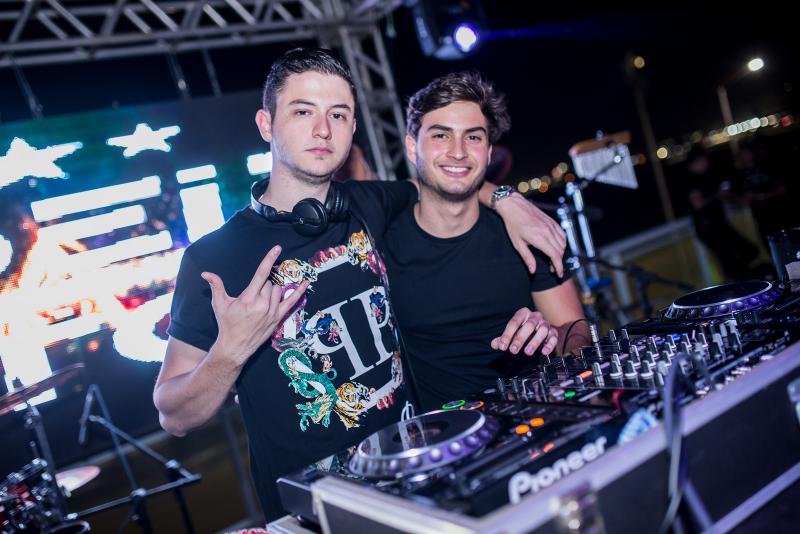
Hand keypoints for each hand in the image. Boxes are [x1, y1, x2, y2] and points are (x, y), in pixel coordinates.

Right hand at [202, 245, 307, 365]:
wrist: (235, 346)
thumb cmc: (227, 323)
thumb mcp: (219, 304)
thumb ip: (216, 286)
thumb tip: (205, 274)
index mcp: (248, 298)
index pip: (261, 274)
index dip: (269, 259)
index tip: (277, 248)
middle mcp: (262, 304)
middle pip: (269, 283)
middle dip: (262, 285)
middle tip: (252, 295)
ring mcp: (272, 312)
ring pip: (277, 290)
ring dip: (271, 290)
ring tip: (259, 301)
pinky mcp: (278, 318)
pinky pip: (292, 301)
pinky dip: (299, 292)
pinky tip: (306, 283)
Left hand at [491, 308, 557, 355]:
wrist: (540, 329)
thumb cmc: (523, 331)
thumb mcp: (512, 333)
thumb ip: (503, 339)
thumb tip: (495, 344)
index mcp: (523, 313)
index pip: (514, 322)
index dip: (507, 335)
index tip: (502, 347)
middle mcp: (535, 316)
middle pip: (529, 325)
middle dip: (520, 338)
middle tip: (513, 350)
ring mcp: (545, 323)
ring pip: (542, 330)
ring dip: (534, 342)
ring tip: (527, 352)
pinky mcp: (554, 332)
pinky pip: (553, 337)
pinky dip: (550, 344)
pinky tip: (544, 352)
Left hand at [494, 193, 566, 276]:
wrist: (514, 205)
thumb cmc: (513, 225)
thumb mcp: (517, 243)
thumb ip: (527, 257)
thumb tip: (533, 271)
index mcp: (539, 238)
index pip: (555, 255)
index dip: (559, 267)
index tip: (558, 274)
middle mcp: (547, 231)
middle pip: (560, 251)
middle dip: (558, 262)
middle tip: (551, 268)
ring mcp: (551, 225)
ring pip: (563, 243)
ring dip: (560, 253)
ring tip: (552, 258)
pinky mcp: (552, 221)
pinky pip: (562, 234)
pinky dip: (562, 242)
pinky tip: (556, 246)